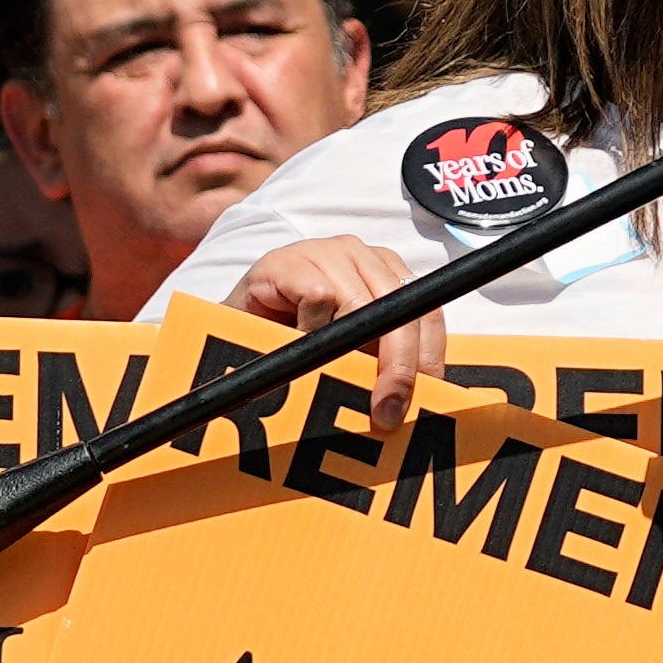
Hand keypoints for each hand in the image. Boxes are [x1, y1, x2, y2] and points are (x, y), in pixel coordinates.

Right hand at [233, 233, 444, 421]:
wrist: (233, 326)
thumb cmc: (297, 338)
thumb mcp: (348, 350)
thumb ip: (382, 361)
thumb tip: (417, 398)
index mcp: (386, 273)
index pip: (426, 311)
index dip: (429, 355)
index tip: (427, 395)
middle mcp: (362, 256)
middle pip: (401, 309)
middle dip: (399, 366)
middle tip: (388, 410)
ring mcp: (325, 252)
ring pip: (363, 305)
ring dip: (351, 352)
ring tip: (332, 378)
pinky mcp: (289, 260)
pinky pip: (319, 297)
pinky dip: (310, 328)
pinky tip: (295, 341)